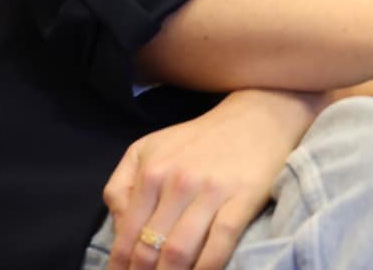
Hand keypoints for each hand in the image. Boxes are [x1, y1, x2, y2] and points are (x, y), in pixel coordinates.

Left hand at [102, 88, 318, 269]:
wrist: (256, 118)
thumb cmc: (198, 139)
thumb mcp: (148, 148)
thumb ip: (123, 184)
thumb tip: (116, 226)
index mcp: (149, 170)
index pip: (126, 232)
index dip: (120, 265)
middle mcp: (175, 181)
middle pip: (150, 247)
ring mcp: (209, 191)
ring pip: (179, 251)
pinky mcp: (241, 199)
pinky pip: (219, 245)